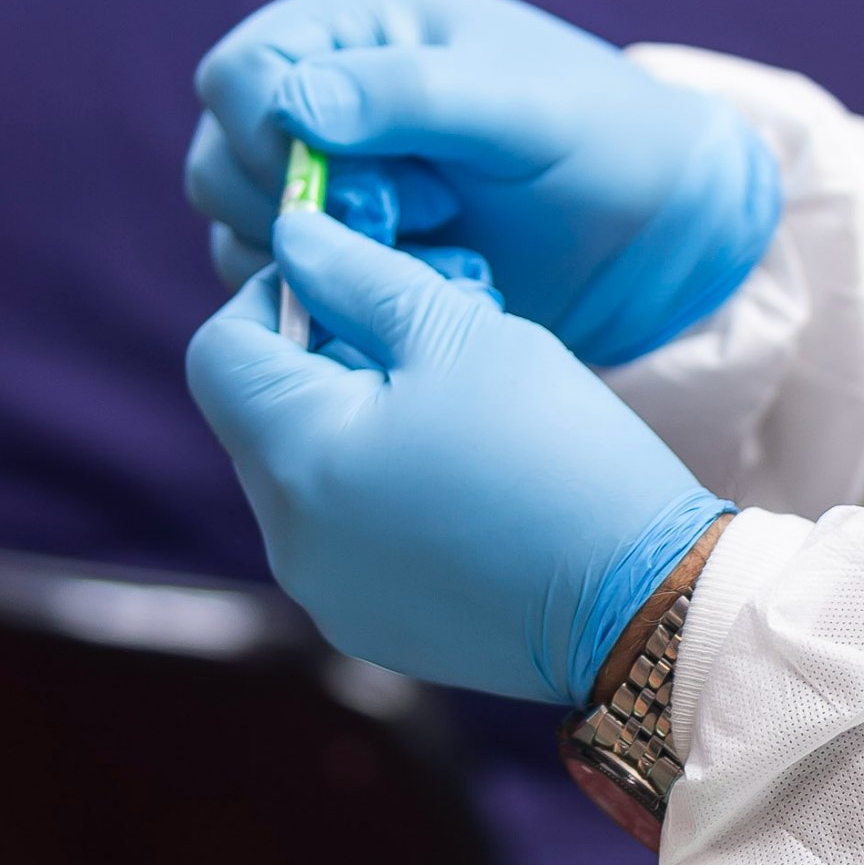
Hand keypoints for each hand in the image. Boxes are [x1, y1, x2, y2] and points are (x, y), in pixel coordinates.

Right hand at [185, 0, 781, 365]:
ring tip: (429, 251)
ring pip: (236, 223)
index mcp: (351, 22)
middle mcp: (317, 85)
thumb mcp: (520, 107)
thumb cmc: (598, 137)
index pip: (240, 76)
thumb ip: (412, 95)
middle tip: (412, 223)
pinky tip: (419, 284)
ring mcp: (318, 167)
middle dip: (302, 207)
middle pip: (222, 155)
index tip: (378, 187)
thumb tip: (295, 104)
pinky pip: (273, 276)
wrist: (647, 223)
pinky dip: (329, 294)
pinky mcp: (334, 239)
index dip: (278, 142)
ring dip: (317, 257)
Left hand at [185, 202, 729, 702]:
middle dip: (325, 360)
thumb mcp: (461, 331)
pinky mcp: (369, 628)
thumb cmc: (556, 449)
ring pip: (303, 476)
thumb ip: (359, 275)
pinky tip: (463, 482)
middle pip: (260, 415)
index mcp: (298, 455)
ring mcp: (325, 594)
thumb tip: (293, 236)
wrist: (643, 599)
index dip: (274, 296)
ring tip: (454, 410)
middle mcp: (288, 538)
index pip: (220, 351)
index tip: (348, 281)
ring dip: (354, 426)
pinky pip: (342, 538)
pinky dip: (378, 495)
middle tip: (426, 338)